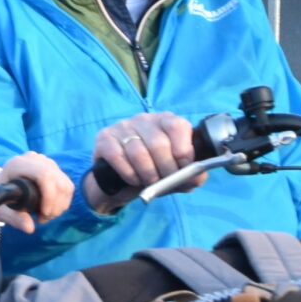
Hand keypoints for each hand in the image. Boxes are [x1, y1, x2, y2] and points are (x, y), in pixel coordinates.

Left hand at [0, 152, 73, 230]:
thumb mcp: (0, 209)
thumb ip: (13, 218)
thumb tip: (29, 228)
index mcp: (18, 164)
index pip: (44, 175)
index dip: (49, 196)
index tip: (43, 213)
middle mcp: (33, 159)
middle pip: (58, 181)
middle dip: (55, 205)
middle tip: (43, 219)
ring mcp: (45, 161)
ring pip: (65, 185)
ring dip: (60, 205)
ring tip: (45, 215)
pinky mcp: (53, 168)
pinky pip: (67, 186)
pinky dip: (63, 201)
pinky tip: (50, 209)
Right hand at [85, 112, 203, 212]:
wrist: (121, 180)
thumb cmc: (154, 170)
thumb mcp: (175, 173)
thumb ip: (190, 175)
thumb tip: (196, 178)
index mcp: (166, 121)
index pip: (177, 126)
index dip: (183, 150)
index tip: (183, 168)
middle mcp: (143, 119)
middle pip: (158, 143)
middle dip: (165, 169)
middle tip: (165, 181)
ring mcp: (122, 127)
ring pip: (138, 153)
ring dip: (147, 175)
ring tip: (149, 182)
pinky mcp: (104, 138)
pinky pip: (118, 157)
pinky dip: (129, 174)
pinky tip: (134, 179)